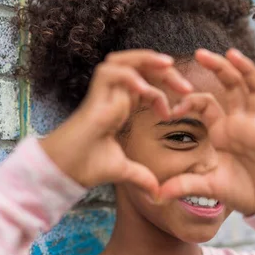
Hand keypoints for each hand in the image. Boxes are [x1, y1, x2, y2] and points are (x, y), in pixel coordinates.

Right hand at [40, 50, 192, 195]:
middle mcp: (112, 95)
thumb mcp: (124, 170)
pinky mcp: (94, 96)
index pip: (146, 83)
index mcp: (120, 105)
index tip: (178, 109)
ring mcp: (103, 93)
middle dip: (164, 71)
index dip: (165, 88)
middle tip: (187, 86)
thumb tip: (156, 194)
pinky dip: (130, 76)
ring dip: (148, 60)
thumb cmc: (88, 166)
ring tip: (170, 66)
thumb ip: (142, 177)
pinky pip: (112, 73)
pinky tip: (145, 90)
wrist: (67, 171)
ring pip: (125, 60)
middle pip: (141, 67)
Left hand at [159, 49, 254, 215]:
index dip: (190, 100)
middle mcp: (241, 122)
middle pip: (231, 86)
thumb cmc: (238, 190)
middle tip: (199, 53)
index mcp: (221, 129)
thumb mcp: (207, 187)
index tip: (173, 107)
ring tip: (232, 53)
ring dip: (246, 70)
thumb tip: (156, 196)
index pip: (205, 103)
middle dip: (218, 68)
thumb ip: (184, 186)